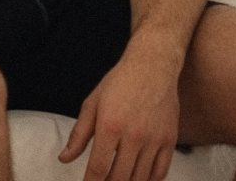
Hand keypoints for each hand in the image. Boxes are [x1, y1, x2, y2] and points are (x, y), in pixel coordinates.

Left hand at [58, 50, 180, 180]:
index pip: (98, 167)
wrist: (152, 67)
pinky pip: (160, 172)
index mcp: (110, 125)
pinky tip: (138, 178)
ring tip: (117, 180)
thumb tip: (65, 158)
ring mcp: (154, 139)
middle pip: (120, 178)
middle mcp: (133, 135)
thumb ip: (78, 134)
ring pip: (140, 178)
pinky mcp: (170, 140)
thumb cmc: (119, 83)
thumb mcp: (92, 104)